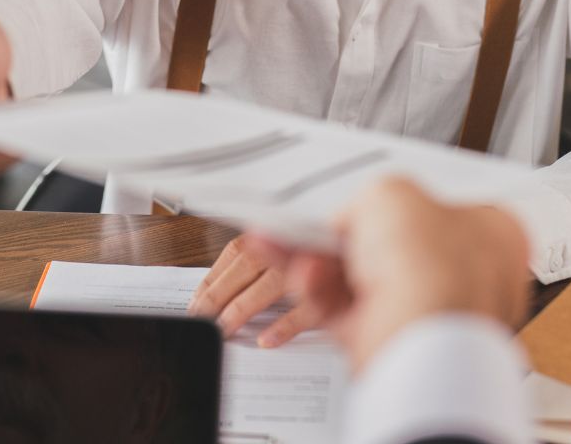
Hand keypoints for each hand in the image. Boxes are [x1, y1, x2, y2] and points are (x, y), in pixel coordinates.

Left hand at [186, 235, 325, 347]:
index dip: (213, 276)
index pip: (236, 251)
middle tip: (201, 318)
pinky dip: (285, 326)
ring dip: (242, 310)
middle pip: (245, 268)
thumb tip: (226, 279)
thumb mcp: (295, 243)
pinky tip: (267, 340)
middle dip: (218, 296)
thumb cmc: (331, 248)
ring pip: (267, 288)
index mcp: (281, 230)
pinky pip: (305, 311)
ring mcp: (314, 268)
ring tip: (225, 329)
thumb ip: (265, 253)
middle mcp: (294, 244)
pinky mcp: (336, 293)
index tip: (196, 298)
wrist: (374, 247)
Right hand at [246, 178, 529, 373]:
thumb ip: (371, 196)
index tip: (358, 198)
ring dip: (318, 260)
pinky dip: (316, 289)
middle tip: (307, 224)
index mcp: (489, 234)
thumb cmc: (435, 267)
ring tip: (284, 242)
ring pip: (358, 278)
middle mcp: (463, 276)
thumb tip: (355, 215)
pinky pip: (343, 308)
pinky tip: (293, 269)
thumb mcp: (394, 193)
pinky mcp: (389, 339)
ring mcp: (426, 311)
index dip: (393, 202)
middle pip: (387, 246)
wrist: (422, 337)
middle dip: (339, 235)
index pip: (437, 208)